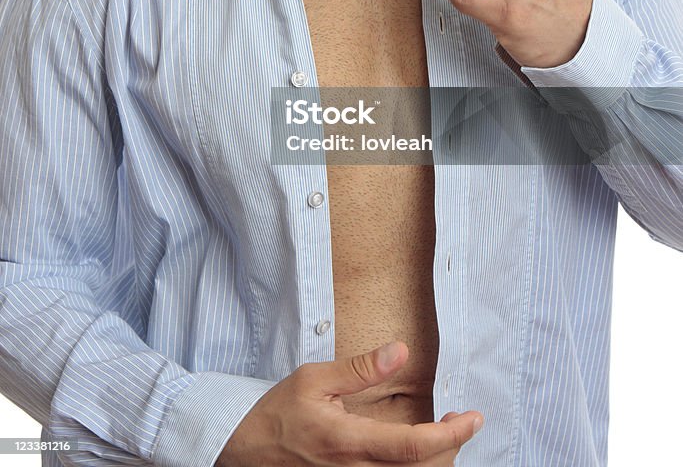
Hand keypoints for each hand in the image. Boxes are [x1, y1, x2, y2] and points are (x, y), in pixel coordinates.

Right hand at [217, 340, 482, 465]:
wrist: (242, 450)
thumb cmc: (277, 412)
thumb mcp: (315, 379)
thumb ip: (361, 368)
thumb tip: (401, 351)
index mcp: (349, 443)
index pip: (414, 447)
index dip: (451, 436)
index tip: (474, 419)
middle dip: (450, 449)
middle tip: (463, 420)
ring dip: (433, 460)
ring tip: (444, 432)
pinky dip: (412, 466)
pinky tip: (417, 448)